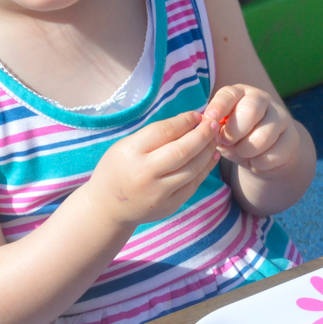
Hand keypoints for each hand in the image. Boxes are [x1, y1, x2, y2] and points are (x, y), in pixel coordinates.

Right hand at [89, 110, 220, 227]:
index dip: (185, 121)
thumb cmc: (118, 168)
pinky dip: (206, 168)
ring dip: (208, 150)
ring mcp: (158, 192)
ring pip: (193, 168)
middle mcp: (145, 173)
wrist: (107, 208)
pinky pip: (193, 184)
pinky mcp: (169, 205)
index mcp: (131, 153)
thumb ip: (154, 135)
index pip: (165, 131)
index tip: (197, 115)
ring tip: (215, 138)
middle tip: (213, 123)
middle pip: (182, 150)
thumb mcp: (125, 145)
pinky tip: (212, 156)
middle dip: (203, 134)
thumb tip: (190, 120)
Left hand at [204, 85, 299, 174]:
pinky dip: (259, 164)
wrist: (262, 157)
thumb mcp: (221, 132)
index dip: (218, 107)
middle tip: (228, 142)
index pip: (229, 95)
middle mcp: (263, 99)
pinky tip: (257, 161)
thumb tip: (211, 130)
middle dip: (234, 132)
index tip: (210, 119)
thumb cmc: (236, 139)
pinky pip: (272, 155)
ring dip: (246, 151)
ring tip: (243, 152)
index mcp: (241, 94)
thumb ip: (214, 130)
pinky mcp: (292, 137)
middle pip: (250, 110)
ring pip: (262, 137)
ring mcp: (281, 117)